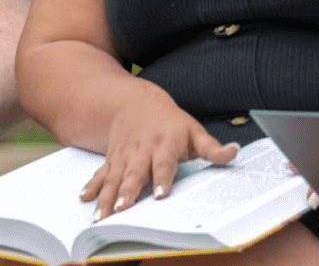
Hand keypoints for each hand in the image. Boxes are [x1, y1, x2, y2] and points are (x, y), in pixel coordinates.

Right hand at [80, 87, 236, 219]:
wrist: (136, 103)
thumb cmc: (171, 122)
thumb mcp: (194, 131)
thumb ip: (213, 147)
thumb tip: (235, 152)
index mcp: (164, 144)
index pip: (163, 163)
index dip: (161, 178)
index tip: (159, 194)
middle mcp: (142, 151)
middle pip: (134, 173)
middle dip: (128, 191)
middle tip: (123, 210)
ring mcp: (124, 156)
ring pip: (114, 177)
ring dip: (107, 196)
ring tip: (102, 215)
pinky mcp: (111, 160)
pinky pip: (100, 174)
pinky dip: (91, 186)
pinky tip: (83, 199)